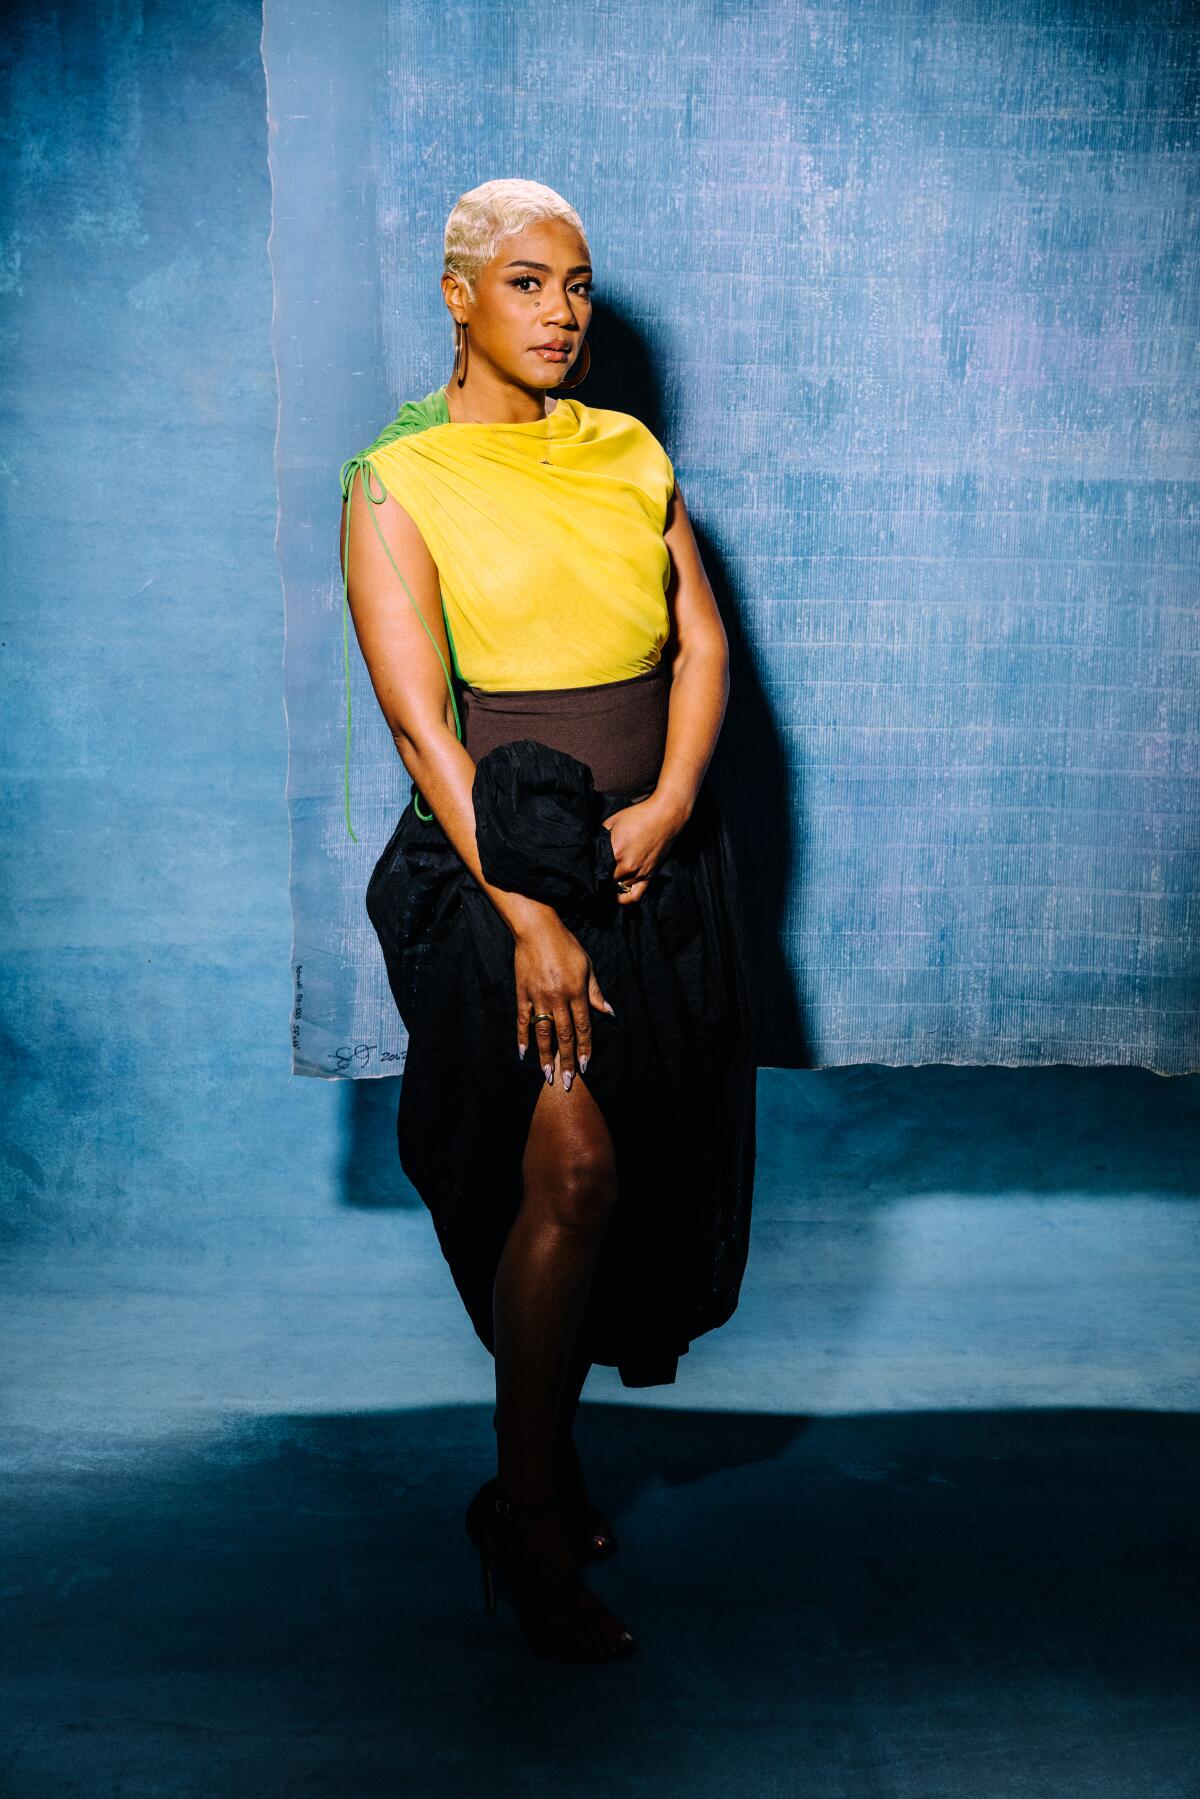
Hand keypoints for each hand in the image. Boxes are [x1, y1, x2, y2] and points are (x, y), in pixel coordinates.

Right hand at [514, 915, 614, 1090]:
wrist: (537, 930)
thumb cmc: (566, 946)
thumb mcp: (587, 966)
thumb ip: (595, 992)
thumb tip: (609, 1012)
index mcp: (576, 992)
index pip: (583, 1027)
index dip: (585, 1048)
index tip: (585, 1066)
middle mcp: (558, 998)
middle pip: (564, 1035)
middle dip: (567, 1060)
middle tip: (568, 1081)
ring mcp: (538, 997)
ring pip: (543, 1032)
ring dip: (545, 1055)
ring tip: (547, 1074)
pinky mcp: (523, 993)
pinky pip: (522, 1019)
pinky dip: (522, 1037)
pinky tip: (523, 1053)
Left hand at [601, 790, 689, 905]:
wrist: (664, 816)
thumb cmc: (638, 816)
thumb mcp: (612, 822)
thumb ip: (600, 838)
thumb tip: (590, 849)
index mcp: (616, 853)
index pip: (597, 871)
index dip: (590, 873)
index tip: (586, 872)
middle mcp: (627, 866)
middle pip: (606, 882)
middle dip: (599, 879)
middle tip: (593, 877)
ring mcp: (639, 873)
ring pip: (618, 888)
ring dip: (611, 886)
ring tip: (604, 882)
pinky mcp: (649, 875)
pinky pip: (636, 895)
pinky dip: (625, 899)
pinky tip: (618, 896)